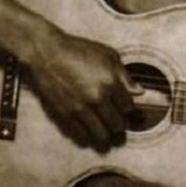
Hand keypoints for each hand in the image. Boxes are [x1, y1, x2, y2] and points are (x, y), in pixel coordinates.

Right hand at [27, 25, 141, 150]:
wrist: (46, 54)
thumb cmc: (78, 50)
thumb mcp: (107, 55)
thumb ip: (124, 75)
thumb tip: (139, 91)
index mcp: (110, 82)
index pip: (128, 108)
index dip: (127, 109)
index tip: (123, 108)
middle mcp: (97, 98)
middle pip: (117, 124)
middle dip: (118, 124)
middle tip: (116, 121)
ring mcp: (81, 109)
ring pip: (101, 135)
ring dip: (106, 135)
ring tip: (105, 130)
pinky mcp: (66, 115)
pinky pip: (82, 136)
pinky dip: (89, 137)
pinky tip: (90, 131)